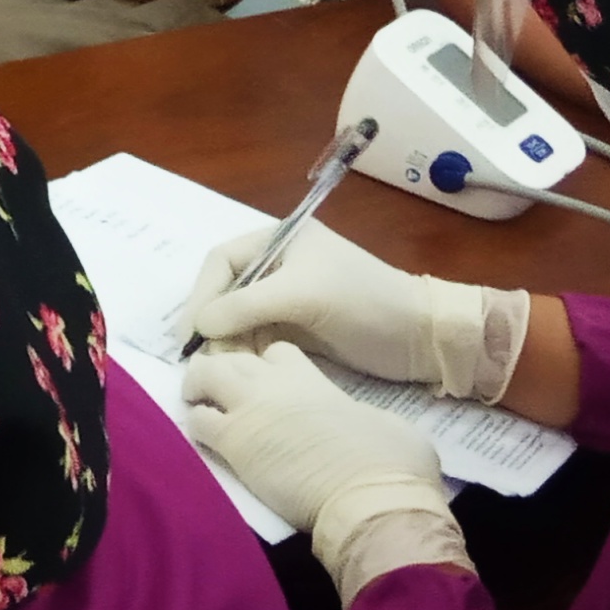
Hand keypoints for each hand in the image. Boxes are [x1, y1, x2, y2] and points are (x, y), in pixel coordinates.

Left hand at [180, 344, 469, 600]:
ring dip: (198, 387)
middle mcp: (275, 384)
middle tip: (216, 388)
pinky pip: (198, 422)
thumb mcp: (382, 422)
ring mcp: (251, 408)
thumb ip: (355, 412)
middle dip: (220, 365)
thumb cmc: (391, 462)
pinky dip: (196, 425)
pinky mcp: (235, 442)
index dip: (264, 361)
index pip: (275, 350)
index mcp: (311, 377)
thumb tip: (357, 423)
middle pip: (231, 354)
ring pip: (203, 375)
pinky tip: (203, 437)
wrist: (372, 497)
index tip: (263, 377)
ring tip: (199, 404)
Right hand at [184, 220, 525, 400]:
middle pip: (226, 290)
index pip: (222, 261)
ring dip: (225, 340)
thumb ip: (246, 306)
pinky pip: (256, 336)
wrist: (418, 338)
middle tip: (198, 355)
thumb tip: (200, 326)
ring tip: (217, 367)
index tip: (192, 330)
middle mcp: (279, 265)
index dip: (202, 293)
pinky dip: (244, 352)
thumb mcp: (301, 296)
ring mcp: (287, 297)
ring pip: (238, 317)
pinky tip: (239, 369)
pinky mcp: (297, 327)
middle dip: (211, 320)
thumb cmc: (364, 302)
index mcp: (281, 240)